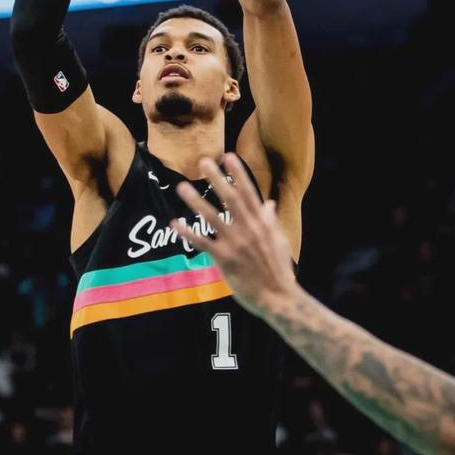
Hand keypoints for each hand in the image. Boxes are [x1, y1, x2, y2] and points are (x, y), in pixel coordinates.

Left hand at [172, 153, 298, 314]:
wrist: (279, 297)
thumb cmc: (279, 268)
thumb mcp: (279, 240)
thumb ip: (270, 220)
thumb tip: (268, 203)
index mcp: (261, 222)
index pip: (248, 192)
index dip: (238, 174)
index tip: (229, 156)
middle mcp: (248, 229)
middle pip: (230, 199)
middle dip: (217, 179)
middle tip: (204, 161)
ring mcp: (235, 243)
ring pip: (212, 218)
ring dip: (196, 201)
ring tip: (182, 186)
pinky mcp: (224, 259)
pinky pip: (202, 243)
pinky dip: (188, 232)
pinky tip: (174, 223)